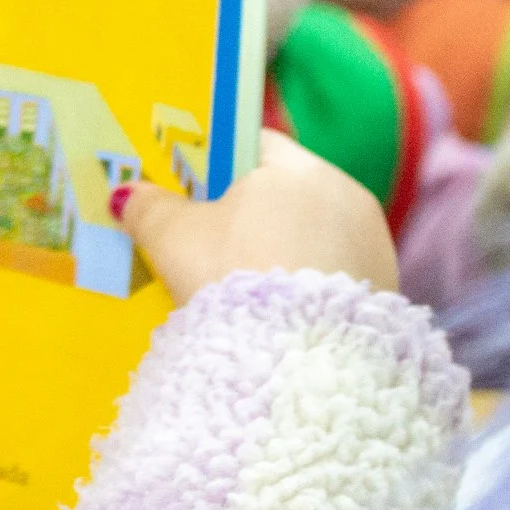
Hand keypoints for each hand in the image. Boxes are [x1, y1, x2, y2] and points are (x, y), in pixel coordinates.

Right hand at [114, 130, 398, 304]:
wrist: (296, 364)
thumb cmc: (233, 278)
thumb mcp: (174, 238)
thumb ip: (150, 207)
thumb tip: (128, 194)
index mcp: (303, 169)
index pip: (252, 144)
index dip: (211, 161)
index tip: (182, 185)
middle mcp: (350, 199)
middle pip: (283, 194)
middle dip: (241, 215)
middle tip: (198, 242)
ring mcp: (372, 251)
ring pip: (306, 239)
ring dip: (272, 255)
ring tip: (229, 289)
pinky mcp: (380, 298)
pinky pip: (326, 280)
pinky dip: (298, 290)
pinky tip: (268, 316)